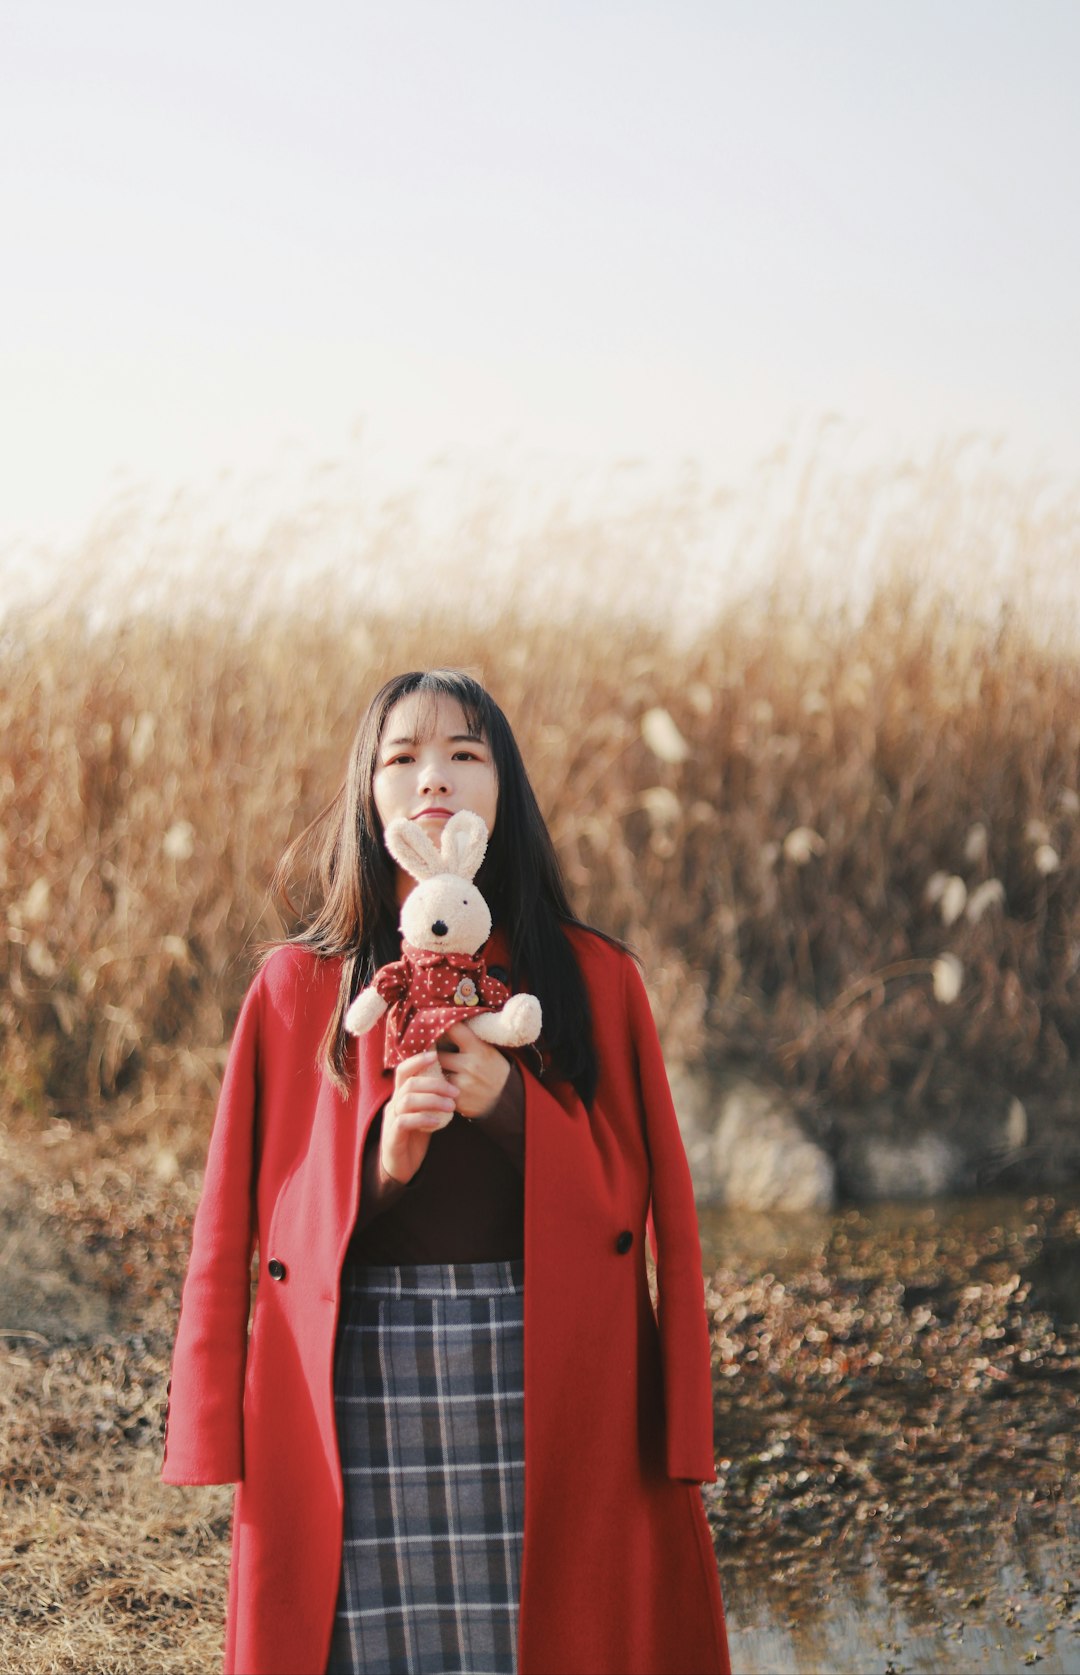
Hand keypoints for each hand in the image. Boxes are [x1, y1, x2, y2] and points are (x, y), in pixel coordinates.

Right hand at [380, 1051, 455, 1184]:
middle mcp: (393, 1105)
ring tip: (451, 1106)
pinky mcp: (392, 1137)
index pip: (403, 1071)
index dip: (417, 1060)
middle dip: (434, 1084)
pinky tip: (437, 1122)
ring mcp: (391, 1120)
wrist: (400, 1168)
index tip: (435, 1054)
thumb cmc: (415, 1138)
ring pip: (407, 1100)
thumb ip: (431, 1100)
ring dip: (432, 1100)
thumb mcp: (425, 1114)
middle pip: (409, 1084)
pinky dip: (422, 1119)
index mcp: (400, 1097)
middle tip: (455, 1091)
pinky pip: (404, 1122)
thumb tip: (453, 1083)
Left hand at [436, 1022, 510, 1118]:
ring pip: (436, 1073)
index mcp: (478, 1049)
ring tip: (439, 1070)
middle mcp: (470, 1066)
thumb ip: (467, 1039)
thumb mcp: (487, 1050)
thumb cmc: (493, 1069)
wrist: (506, 1098)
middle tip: (432, 1052)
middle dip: (434, 1054)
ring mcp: (463, 1085)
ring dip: (435, 1071)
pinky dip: (440, 1087)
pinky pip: (440, 1089)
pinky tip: (444, 1086)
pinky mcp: (457, 1101)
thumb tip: (443, 1024)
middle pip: (437, 1054)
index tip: (434, 1024)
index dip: (442, 1025)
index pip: (454, 1029)